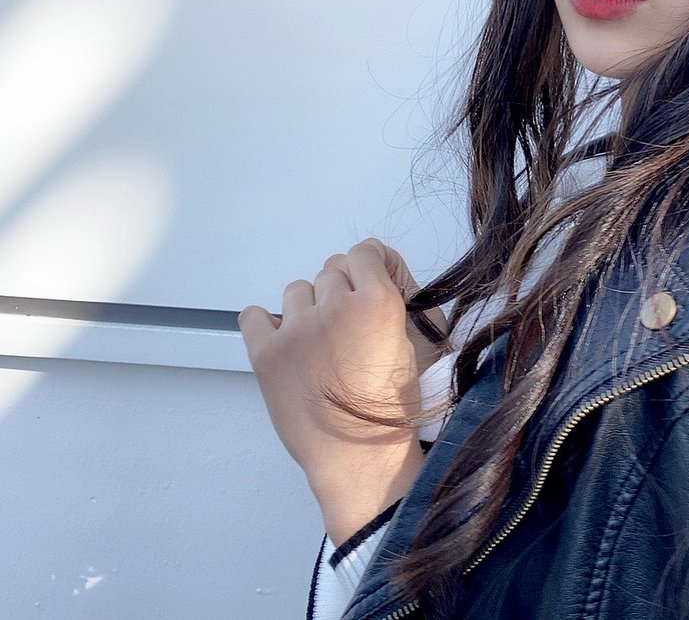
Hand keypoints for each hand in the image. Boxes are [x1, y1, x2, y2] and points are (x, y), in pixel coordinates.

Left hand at [238, 238, 440, 544]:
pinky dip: (265, 323)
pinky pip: (253, 315)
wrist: (358, 459)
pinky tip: (283, 342)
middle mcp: (335, 306)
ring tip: (318, 343)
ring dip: (309, 307)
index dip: (368, 267)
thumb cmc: (392, 409)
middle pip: (331, 270)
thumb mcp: (412, 347)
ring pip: (297, 290)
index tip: (367, 285)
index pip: (365, 252)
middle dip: (340, 292)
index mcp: (378, 303)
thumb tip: (371, 287)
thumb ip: (391, 307)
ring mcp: (296, 329)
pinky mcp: (265, 353)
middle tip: (347, 328)